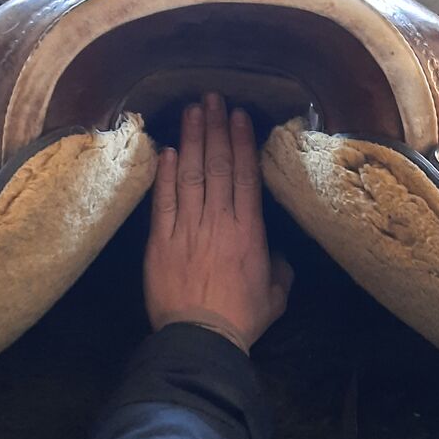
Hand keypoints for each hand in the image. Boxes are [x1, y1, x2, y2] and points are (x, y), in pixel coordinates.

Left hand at [144, 93, 292, 351]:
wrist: (200, 339)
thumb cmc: (242, 319)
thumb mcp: (277, 294)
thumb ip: (279, 267)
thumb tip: (275, 252)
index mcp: (248, 230)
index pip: (245, 176)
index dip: (241, 142)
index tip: (239, 116)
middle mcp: (218, 221)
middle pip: (217, 166)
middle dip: (215, 129)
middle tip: (213, 99)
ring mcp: (186, 229)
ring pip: (190, 175)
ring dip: (191, 140)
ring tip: (192, 111)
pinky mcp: (160, 242)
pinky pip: (163, 201)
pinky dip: (164, 175)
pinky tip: (166, 151)